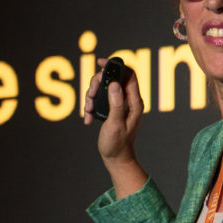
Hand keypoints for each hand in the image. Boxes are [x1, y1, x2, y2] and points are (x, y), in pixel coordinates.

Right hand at [83, 58, 147, 197]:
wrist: (116, 159)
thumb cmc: (118, 144)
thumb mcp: (115, 123)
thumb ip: (116, 103)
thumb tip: (115, 83)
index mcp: (134, 102)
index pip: (129, 74)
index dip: (116, 65)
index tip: (101, 63)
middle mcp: (128, 100)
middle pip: (112, 79)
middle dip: (97, 84)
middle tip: (90, 95)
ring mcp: (120, 104)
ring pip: (104, 88)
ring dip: (92, 96)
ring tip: (88, 110)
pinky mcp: (112, 109)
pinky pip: (100, 99)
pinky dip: (92, 106)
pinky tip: (88, 118)